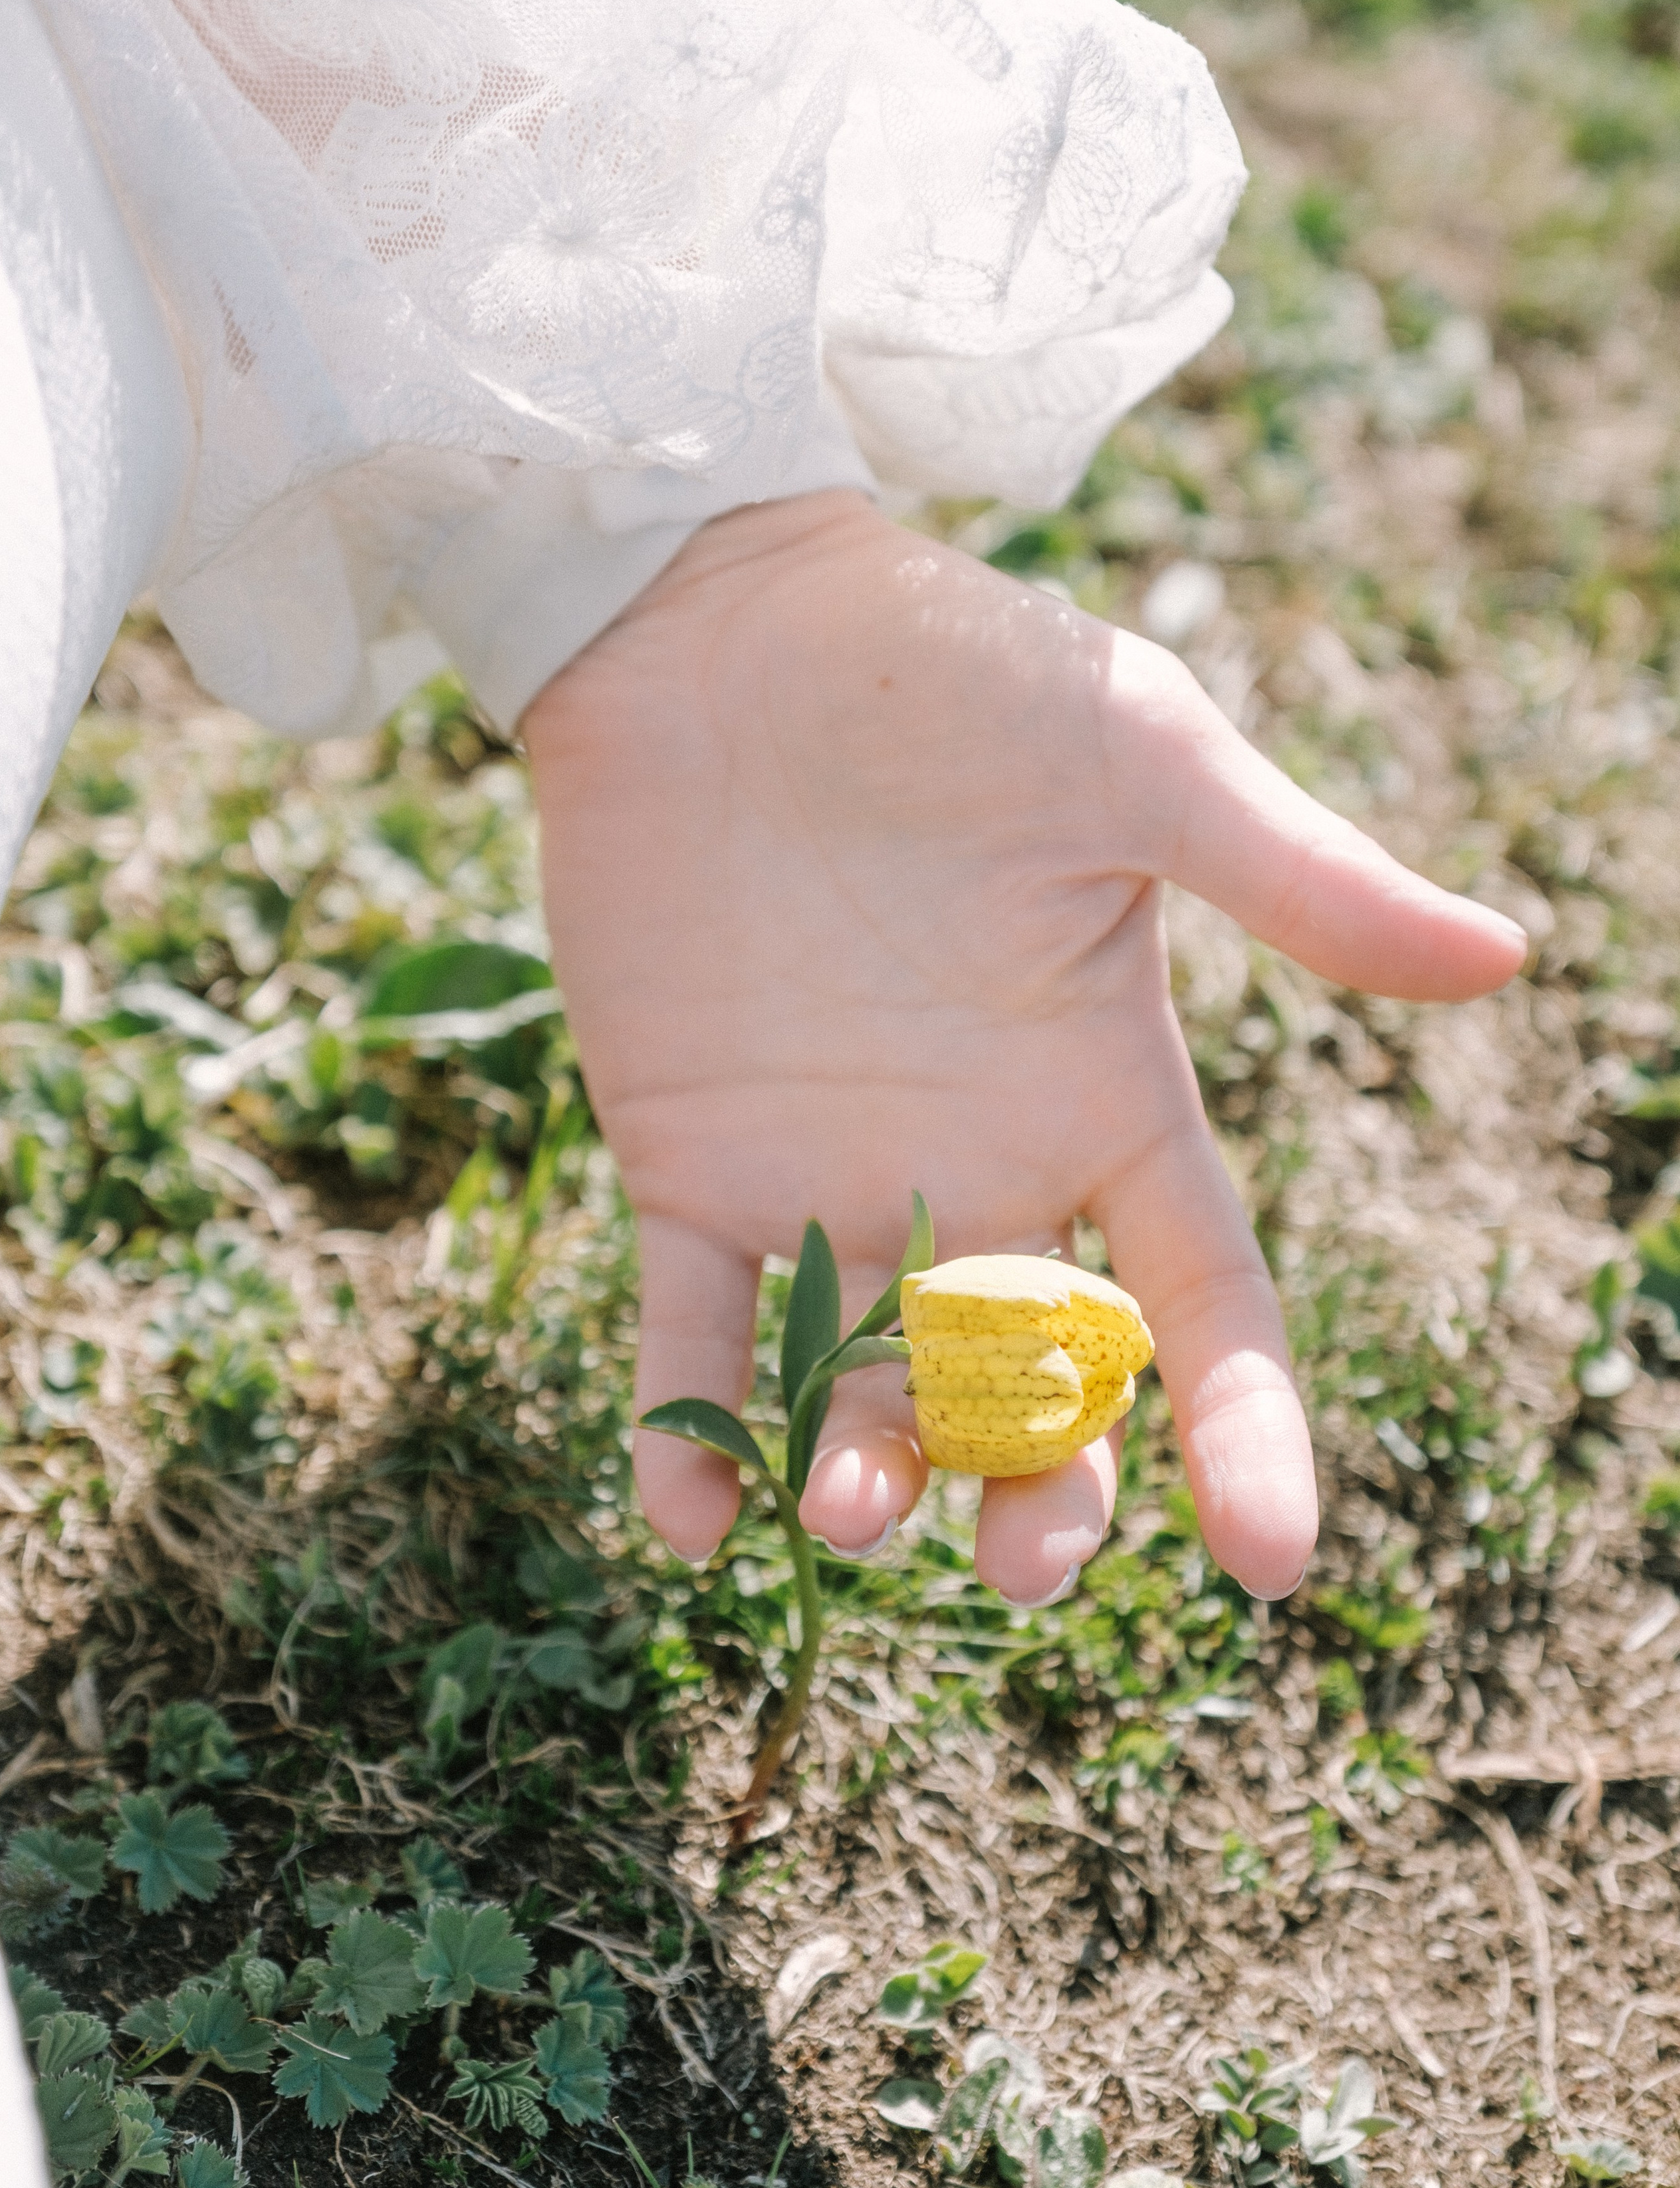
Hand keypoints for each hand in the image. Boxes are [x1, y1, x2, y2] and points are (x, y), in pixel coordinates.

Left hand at [520, 493, 1523, 1601]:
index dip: (1243, 1426)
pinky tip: (690, 1518)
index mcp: (1104, 1096)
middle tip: (1024, 1565)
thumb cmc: (952, 673)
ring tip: (852, 1509)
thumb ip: (1298, 881)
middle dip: (1042, 1488)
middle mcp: (979, 1168)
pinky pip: (690, 1332)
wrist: (724, 622)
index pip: (1202, 1295)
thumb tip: (1503, 958)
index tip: (1271, 1561)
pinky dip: (684, 1427)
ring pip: (865, 1383)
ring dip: (866, 1472)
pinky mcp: (687, 1165)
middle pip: (1035, 1385)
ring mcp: (827, 1179)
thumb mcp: (1142, 769)